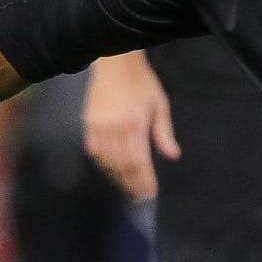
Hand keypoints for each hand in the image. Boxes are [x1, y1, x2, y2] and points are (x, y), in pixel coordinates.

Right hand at [82, 52, 179, 199]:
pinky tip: (110, 170)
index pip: (139, 161)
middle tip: (138, 196)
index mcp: (135, 124)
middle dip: (131, 183)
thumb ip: (164, 133)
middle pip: (122, 165)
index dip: (144, 180)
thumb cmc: (142, 84)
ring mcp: (99, 127)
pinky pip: (95, 151)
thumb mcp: (159, 105)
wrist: (115, 65)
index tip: (149, 193)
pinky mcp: (88, 124)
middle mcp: (115, 129)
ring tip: (126, 187)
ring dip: (117, 176)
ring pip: (107, 161)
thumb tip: (173, 156)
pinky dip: (103, 163)